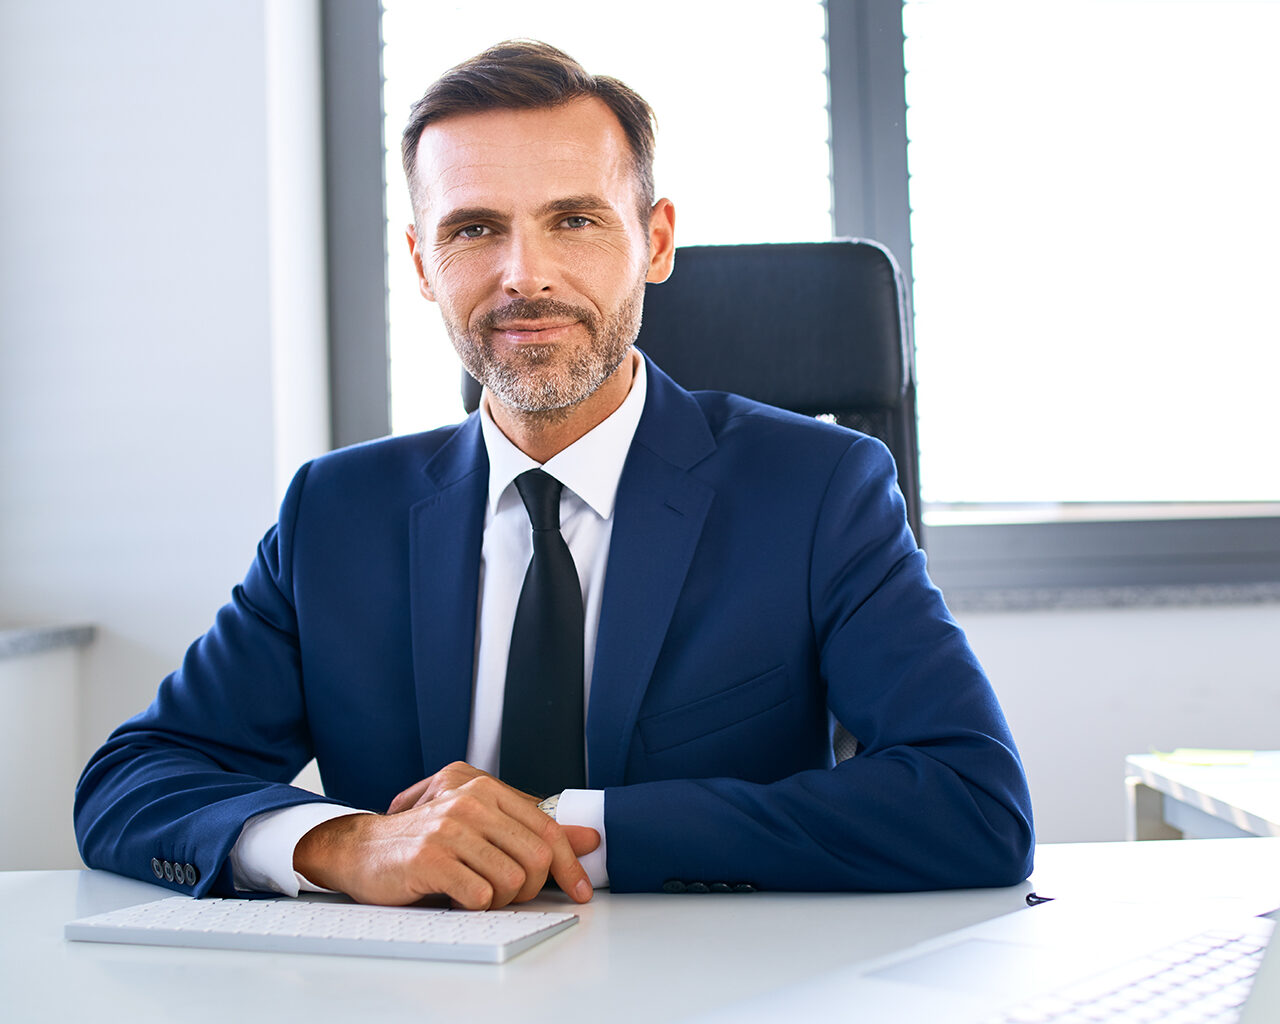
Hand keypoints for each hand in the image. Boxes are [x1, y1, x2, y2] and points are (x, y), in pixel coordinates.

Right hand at [293, 761, 598, 909]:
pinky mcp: (429, 858)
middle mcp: (469, 801)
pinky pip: (479, 896)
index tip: (581, 892)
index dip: (569, 866)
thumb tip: (589, 839)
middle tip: (508, 895)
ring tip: (476, 892)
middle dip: (529, 889)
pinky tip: (456, 896)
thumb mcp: (482, 825)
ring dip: (500, 901)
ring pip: (510, 881)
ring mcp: (448, 827)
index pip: (548, 829)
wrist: (363, 848)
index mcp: (486, 789)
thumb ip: (532, 830)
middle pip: (535, 859)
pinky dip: (475, 906)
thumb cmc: (427, 839)